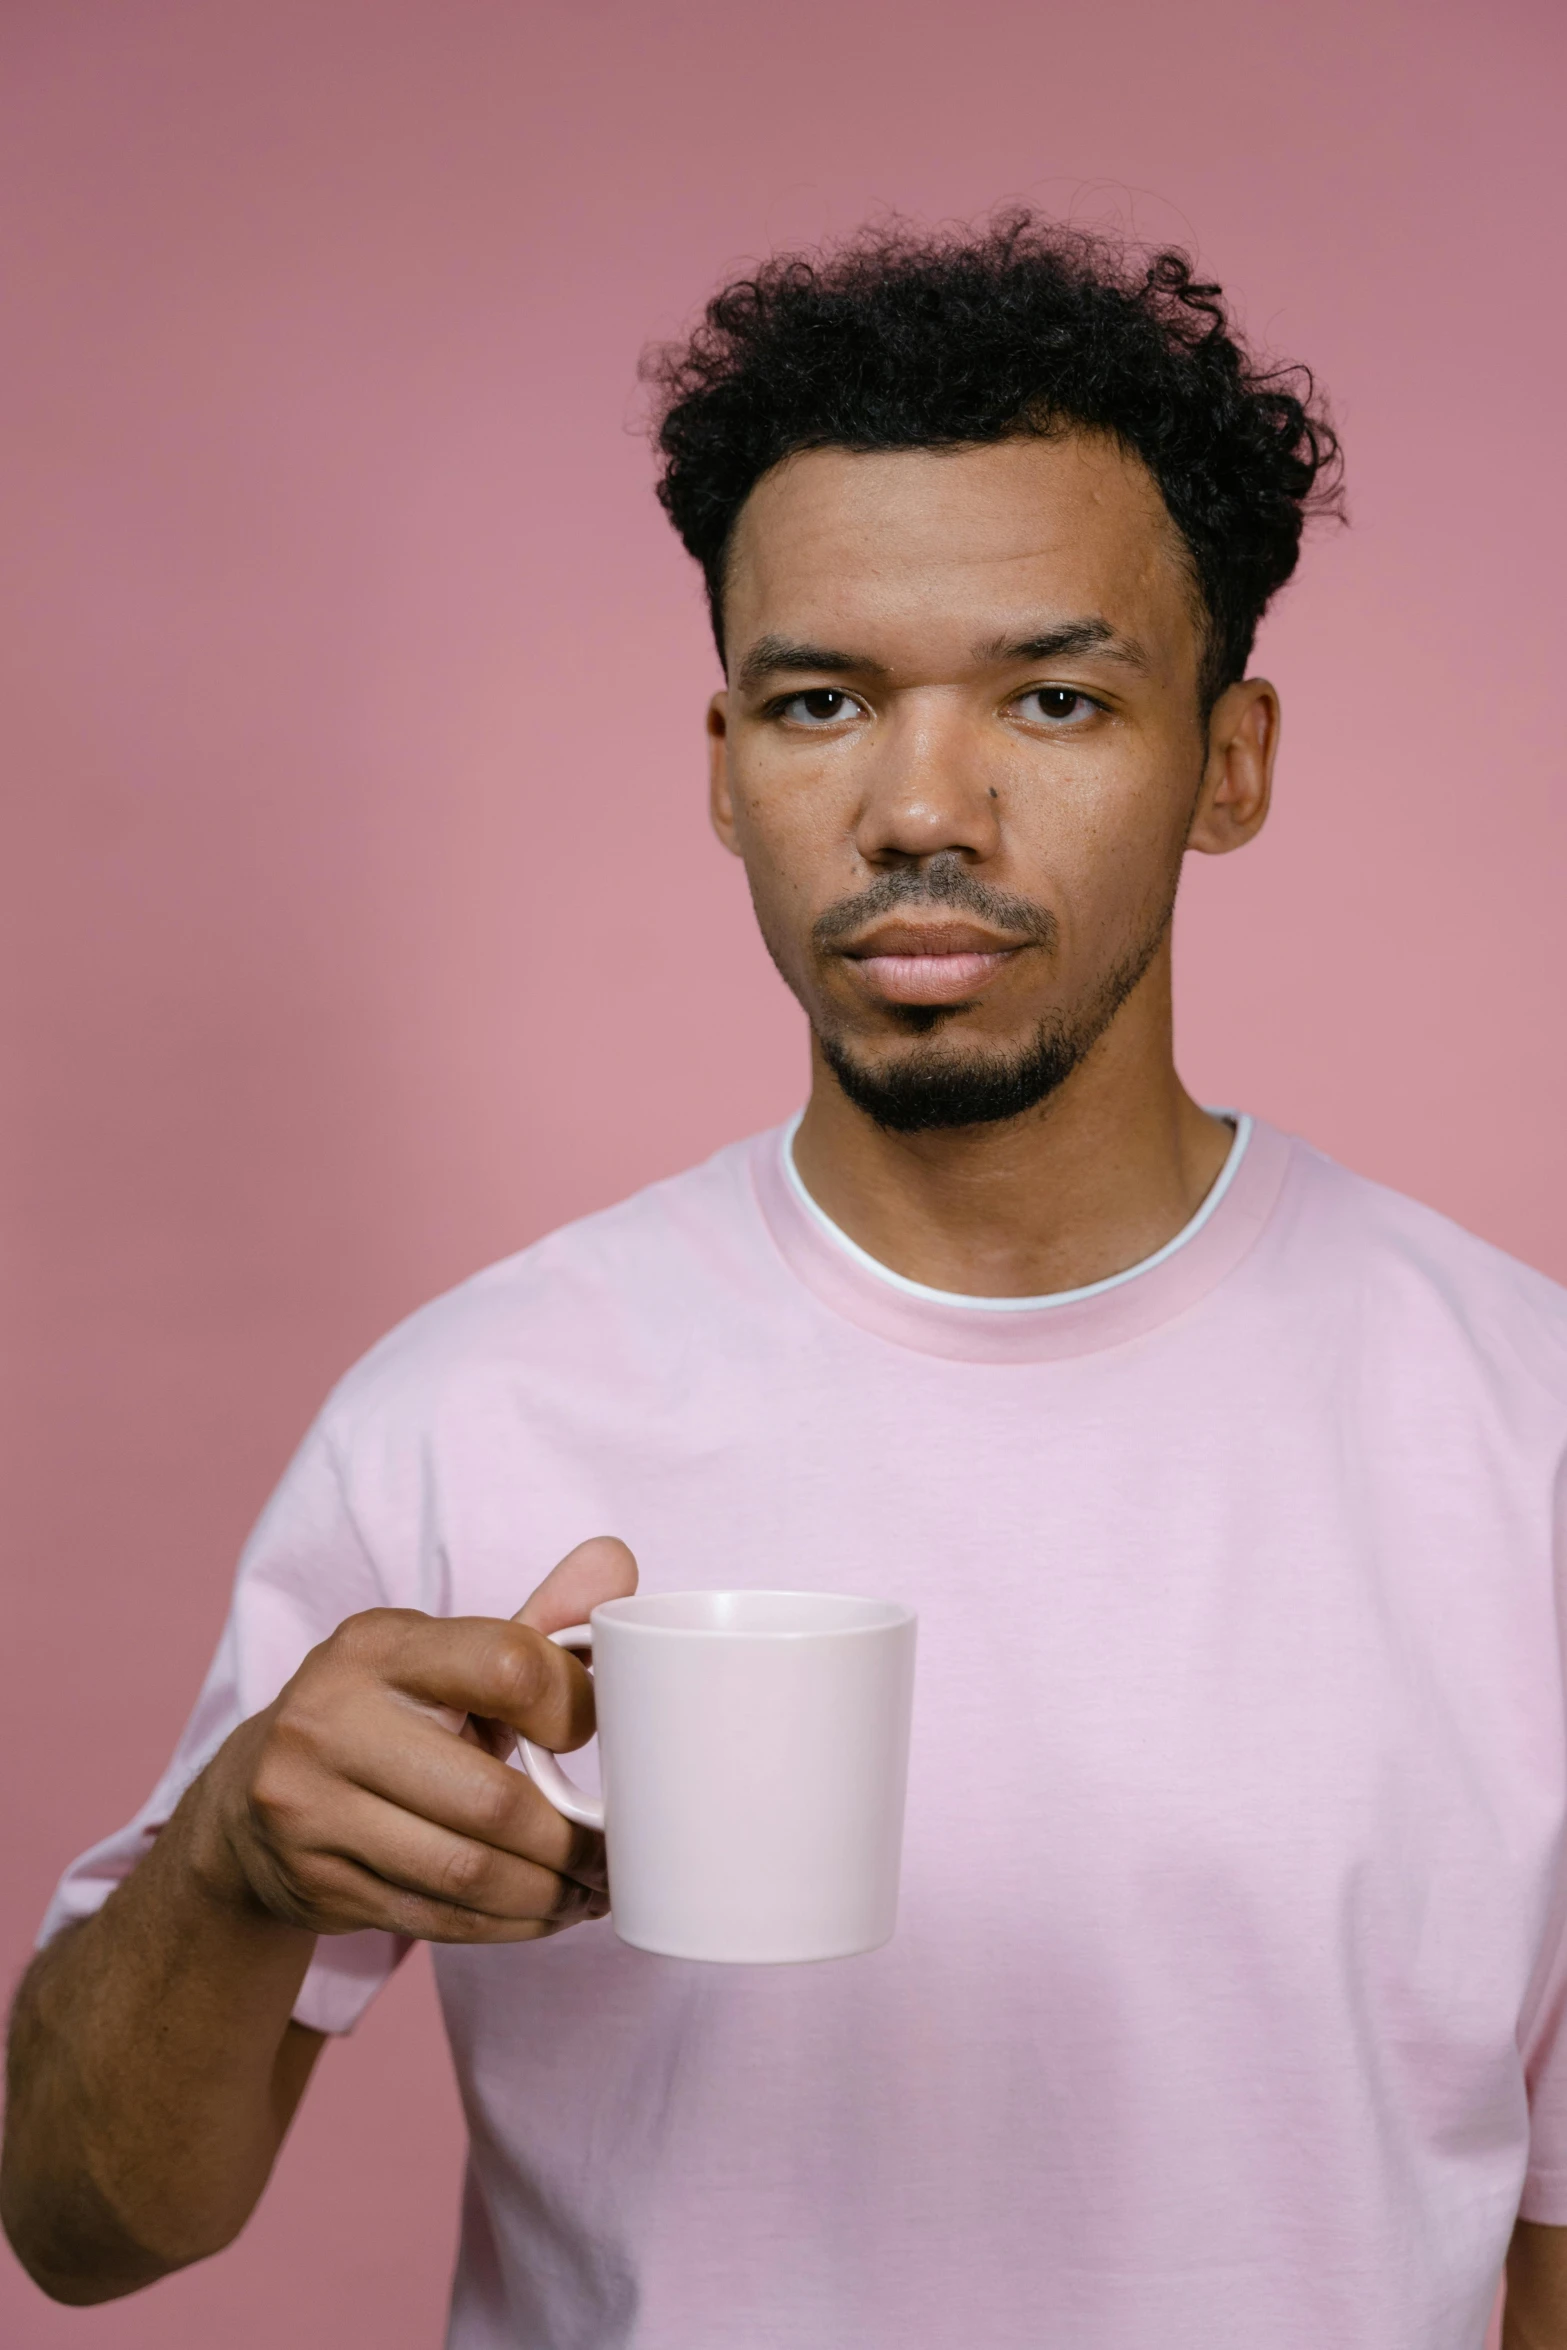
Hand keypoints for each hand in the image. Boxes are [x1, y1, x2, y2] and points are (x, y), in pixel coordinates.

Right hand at [192, 1537, 637, 1943]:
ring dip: (545, 1894)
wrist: (252, 1798)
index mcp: (378, 1645)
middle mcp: (330, 1718)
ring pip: (465, 1871)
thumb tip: (618, 1559)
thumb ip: (537, 1620)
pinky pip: (434, 1916)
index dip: (572, 1707)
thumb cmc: (385, 1717)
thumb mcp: (446, 1658)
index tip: (591, 1735)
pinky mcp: (312, 1879)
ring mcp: (310, 1805)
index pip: (507, 1666)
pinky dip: (502, 1924)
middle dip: (568, 1839)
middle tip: (612, 1855)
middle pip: (491, 1799)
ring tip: (586, 1893)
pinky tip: (538, 1914)